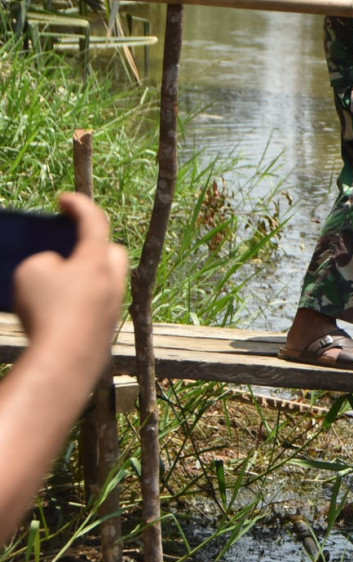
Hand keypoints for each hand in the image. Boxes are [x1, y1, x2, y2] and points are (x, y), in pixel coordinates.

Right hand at [12, 193, 126, 366]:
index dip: (79, 205)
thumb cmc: (47, 312)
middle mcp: (113, 281)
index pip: (95, 221)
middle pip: (111, 253)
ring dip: (86, 278)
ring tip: (58, 281)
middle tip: (69, 246)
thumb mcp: (29, 273)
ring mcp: (113, 308)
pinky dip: (80, 304)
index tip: (65, 199)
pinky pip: (95, 309)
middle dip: (93, 246)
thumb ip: (43, 261)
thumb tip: (55, 268)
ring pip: (106, 283)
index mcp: (97, 260)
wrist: (64, 362)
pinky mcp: (105, 332)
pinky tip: (57, 312)